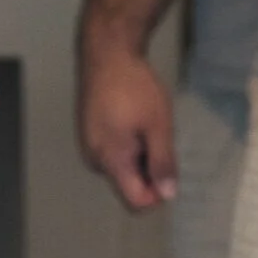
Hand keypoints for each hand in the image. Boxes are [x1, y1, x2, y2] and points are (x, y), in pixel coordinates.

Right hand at [77, 43, 176, 210]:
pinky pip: (112, 154)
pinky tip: (131, 120)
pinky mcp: (87, 135)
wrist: (106, 54)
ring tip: (144, 124)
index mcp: (112, 161)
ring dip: (139, 157)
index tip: (169, 171)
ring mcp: (88, 148)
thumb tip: (168, 196)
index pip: (135, 202)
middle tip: (158, 137)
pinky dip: (127, 146)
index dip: (157, 196)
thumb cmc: (135, 88)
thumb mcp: (158, 125)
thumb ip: (162, 163)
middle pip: (128, 186)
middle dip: (148, 172)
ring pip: (121, 169)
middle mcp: (95, 161)